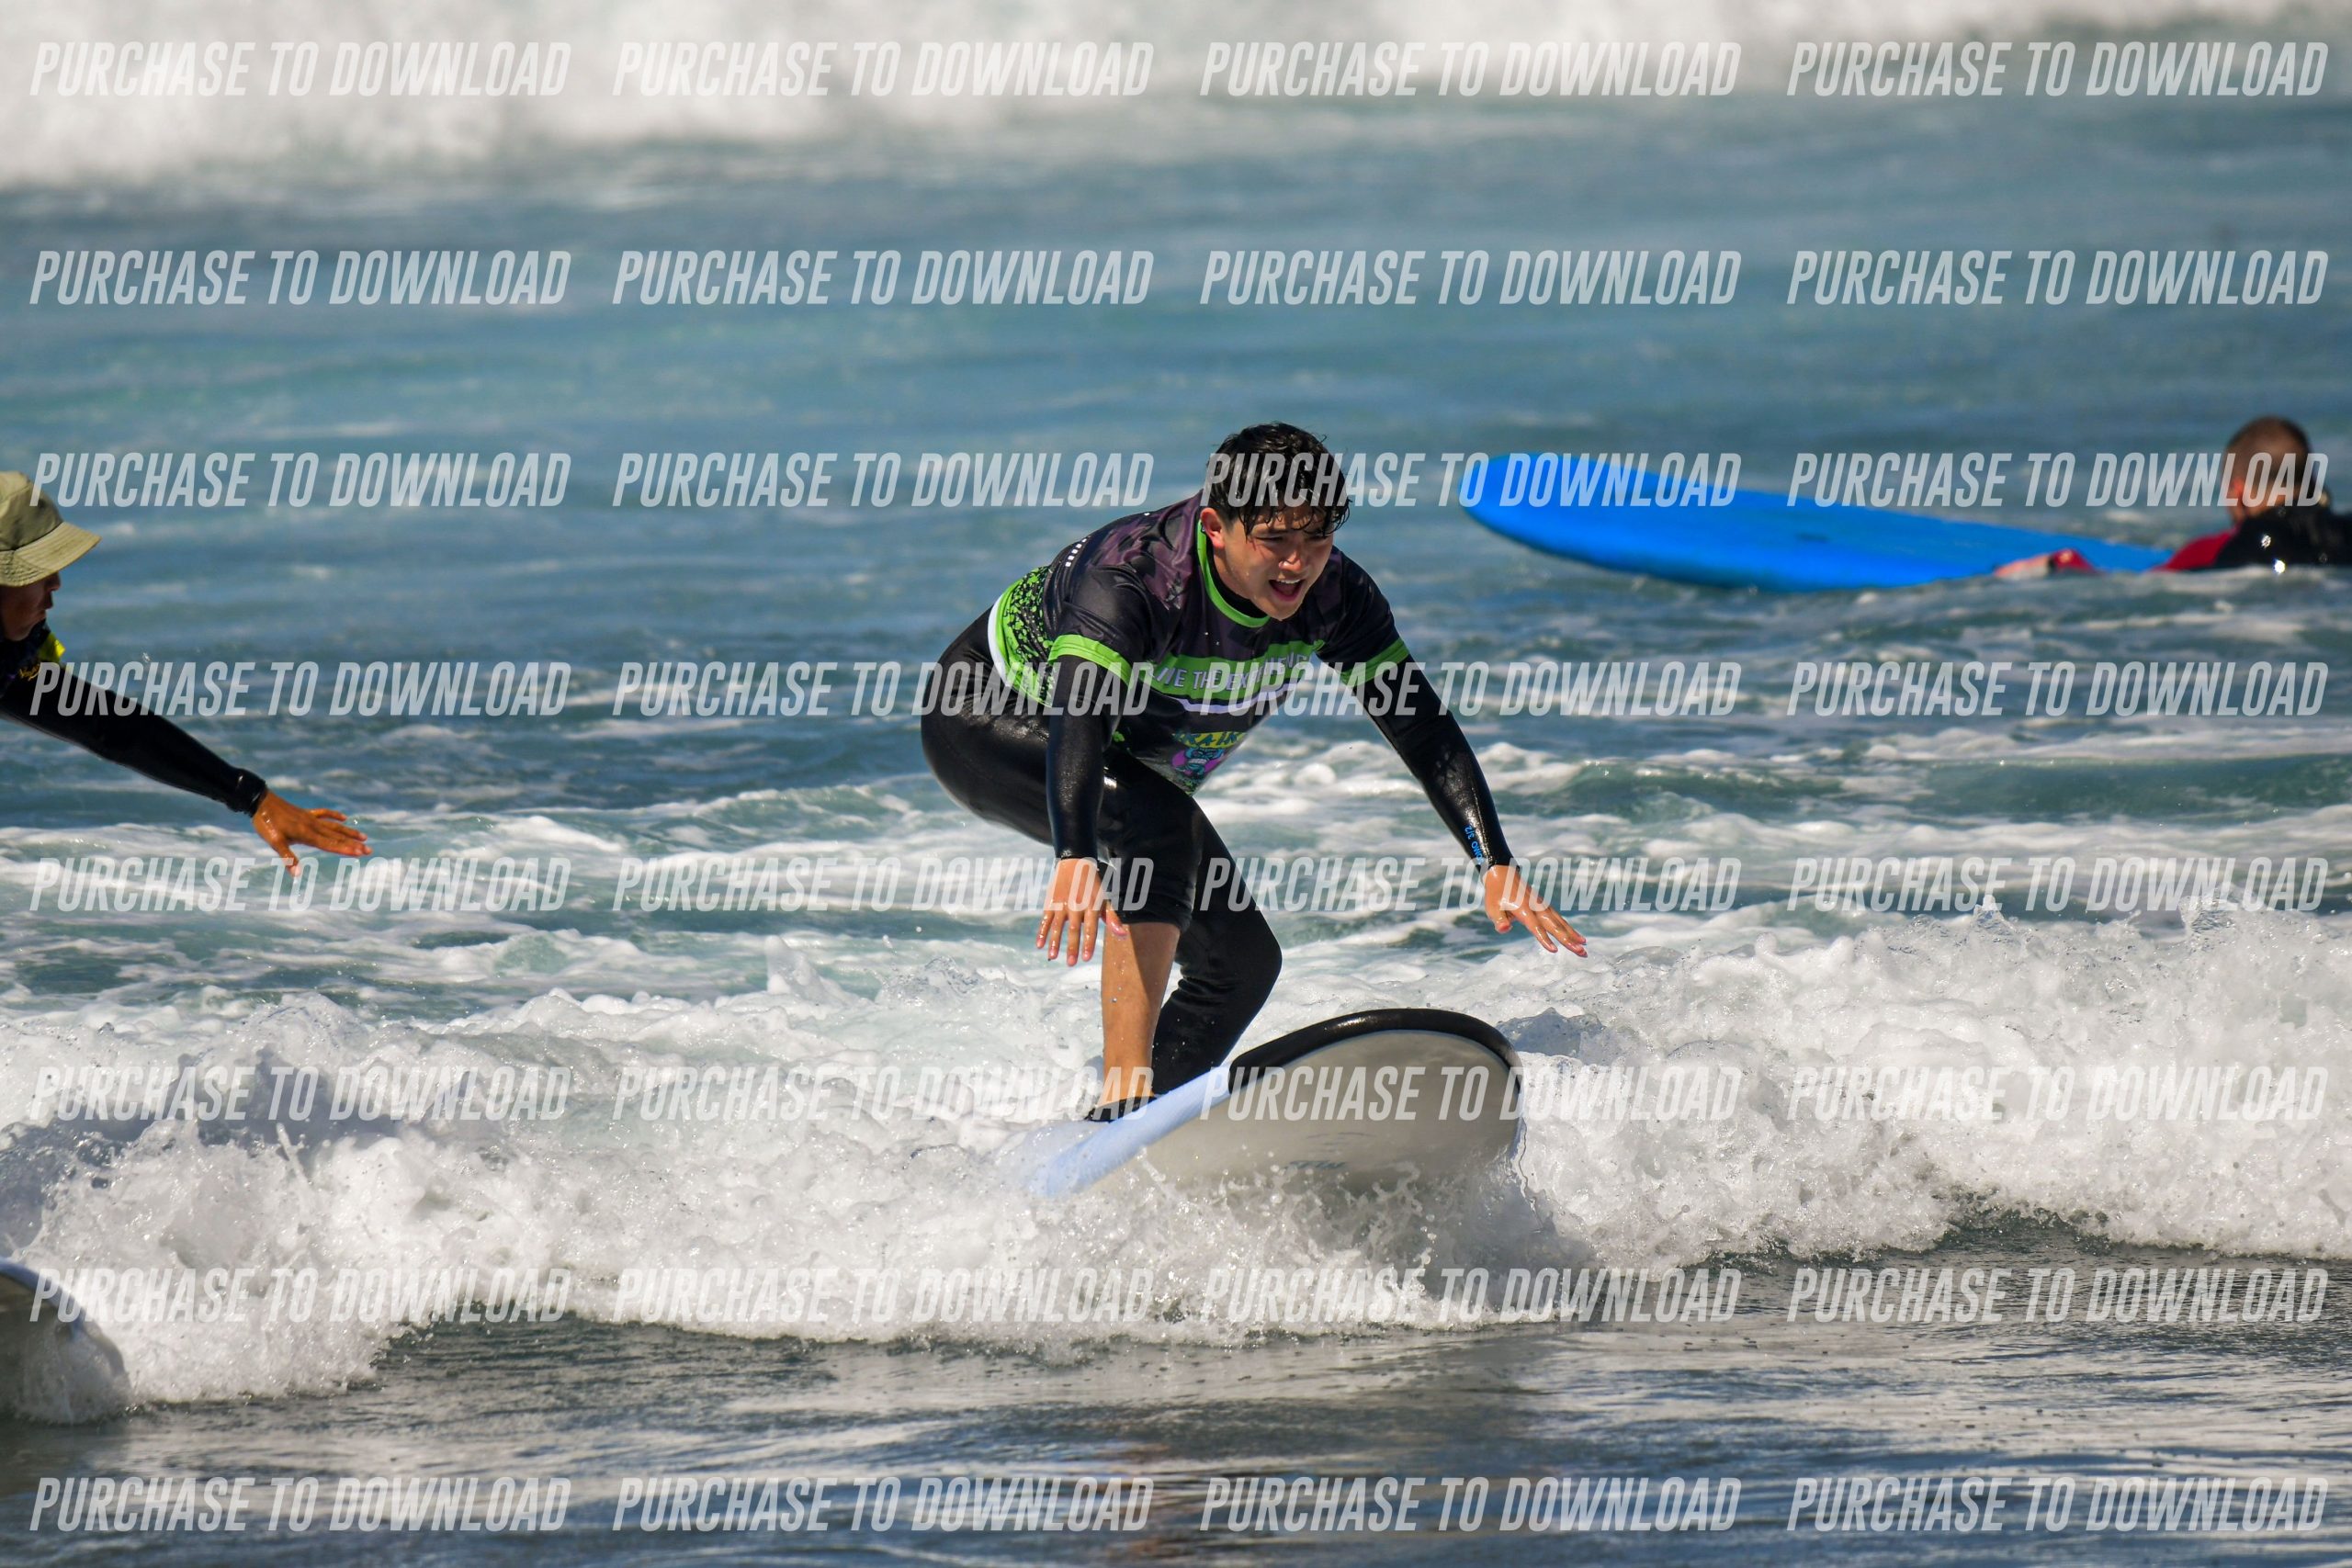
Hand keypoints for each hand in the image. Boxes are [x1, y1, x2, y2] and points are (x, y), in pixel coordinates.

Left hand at [251, 791, 370, 875]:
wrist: (261, 802)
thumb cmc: (267, 824)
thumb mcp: (275, 843)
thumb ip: (288, 858)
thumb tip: (297, 874)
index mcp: (307, 834)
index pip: (330, 844)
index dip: (346, 849)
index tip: (360, 853)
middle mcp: (313, 826)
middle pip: (337, 836)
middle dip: (353, 843)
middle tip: (369, 850)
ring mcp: (310, 819)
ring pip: (334, 826)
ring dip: (349, 832)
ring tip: (364, 836)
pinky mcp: (305, 813)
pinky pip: (324, 814)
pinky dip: (335, 816)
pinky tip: (344, 818)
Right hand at [1037, 855, 1124, 965]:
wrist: (1075, 863)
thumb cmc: (1093, 886)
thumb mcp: (1104, 899)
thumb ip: (1112, 918)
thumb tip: (1122, 935)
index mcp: (1091, 905)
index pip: (1090, 928)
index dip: (1088, 943)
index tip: (1086, 958)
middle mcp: (1076, 905)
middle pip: (1074, 929)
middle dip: (1072, 947)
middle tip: (1071, 963)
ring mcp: (1062, 904)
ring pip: (1058, 925)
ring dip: (1055, 942)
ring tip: (1053, 957)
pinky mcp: (1051, 902)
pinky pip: (1045, 919)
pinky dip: (1041, 932)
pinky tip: (1039, 945)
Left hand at [1484, 864, 1585, 955]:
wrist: (1503, 874)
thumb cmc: (1496, 894)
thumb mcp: (1492, 907)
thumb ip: (1499, 919)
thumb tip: (1503, 929)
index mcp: (1523, 909)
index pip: (1535, 927)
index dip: (1544, 939)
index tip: (1554, 950)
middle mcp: (1536, 907)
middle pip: (1554, 926)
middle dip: (1568, 940)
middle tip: (1581, 952)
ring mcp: (1542, 906)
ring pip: (1560, 922)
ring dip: (1572, 934)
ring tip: (1584, 946)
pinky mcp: (1545, 906)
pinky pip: (1559, 918)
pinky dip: (1569, 927)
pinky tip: (1577, 936)